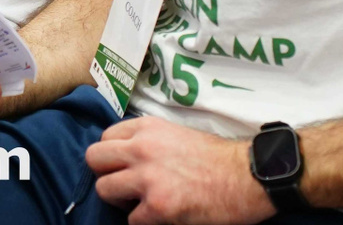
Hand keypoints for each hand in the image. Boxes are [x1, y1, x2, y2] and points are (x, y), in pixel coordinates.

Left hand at [86, 117, 271, 224]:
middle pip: (94, 159)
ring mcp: (147, 178)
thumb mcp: (176, 134)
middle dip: (105, 174)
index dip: (112, 156)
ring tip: (140, 203)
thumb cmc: (218, 158)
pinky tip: (161, 217)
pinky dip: (143, 222)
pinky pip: (131, 220)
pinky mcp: (158, 207)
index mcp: (146, 127)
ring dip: (120, 200)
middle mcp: (141, 148)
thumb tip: (127, 156)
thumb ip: (148, 140)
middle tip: (124, 185)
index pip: (104, 138)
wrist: (248, 177)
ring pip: (104, 189)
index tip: (124, 166)